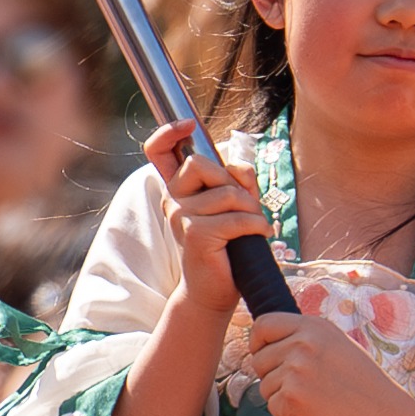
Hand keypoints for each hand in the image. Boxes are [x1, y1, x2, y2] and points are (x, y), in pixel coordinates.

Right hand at [140, 121, 258, 326]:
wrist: (216, 290)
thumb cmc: (228, 247)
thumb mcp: (236, 205)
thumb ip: (238, 179)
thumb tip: (238, 166)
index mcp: (178, 190)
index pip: (158, 151)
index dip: (168, 132)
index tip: (187, 125)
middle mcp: (173, 200)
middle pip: (200, 163)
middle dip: (232, 182)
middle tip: (242, 206)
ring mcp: (182, 217)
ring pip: (229, 194)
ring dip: (251, 211)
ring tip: (252, 228)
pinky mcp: (196, 235)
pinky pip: (237, 219)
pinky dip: (256, 227)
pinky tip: (257, 237)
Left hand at [221, 310, 414, 415]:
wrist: (385, 415)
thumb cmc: (362, 384)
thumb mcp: (335, 345)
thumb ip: (303, 338)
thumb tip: (264, 341)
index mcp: (313, 326)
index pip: (262, 324)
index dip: (258, 343)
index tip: (266, 356)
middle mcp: (303, 342)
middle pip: (258, 359)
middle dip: (272, 376)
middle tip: (302, 386)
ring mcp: (297, 368)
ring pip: (264, 385)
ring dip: (282, 397)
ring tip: (315, 398)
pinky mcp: (294, 395)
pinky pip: (272, 407)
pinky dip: (288, 414)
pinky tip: (315, 411)